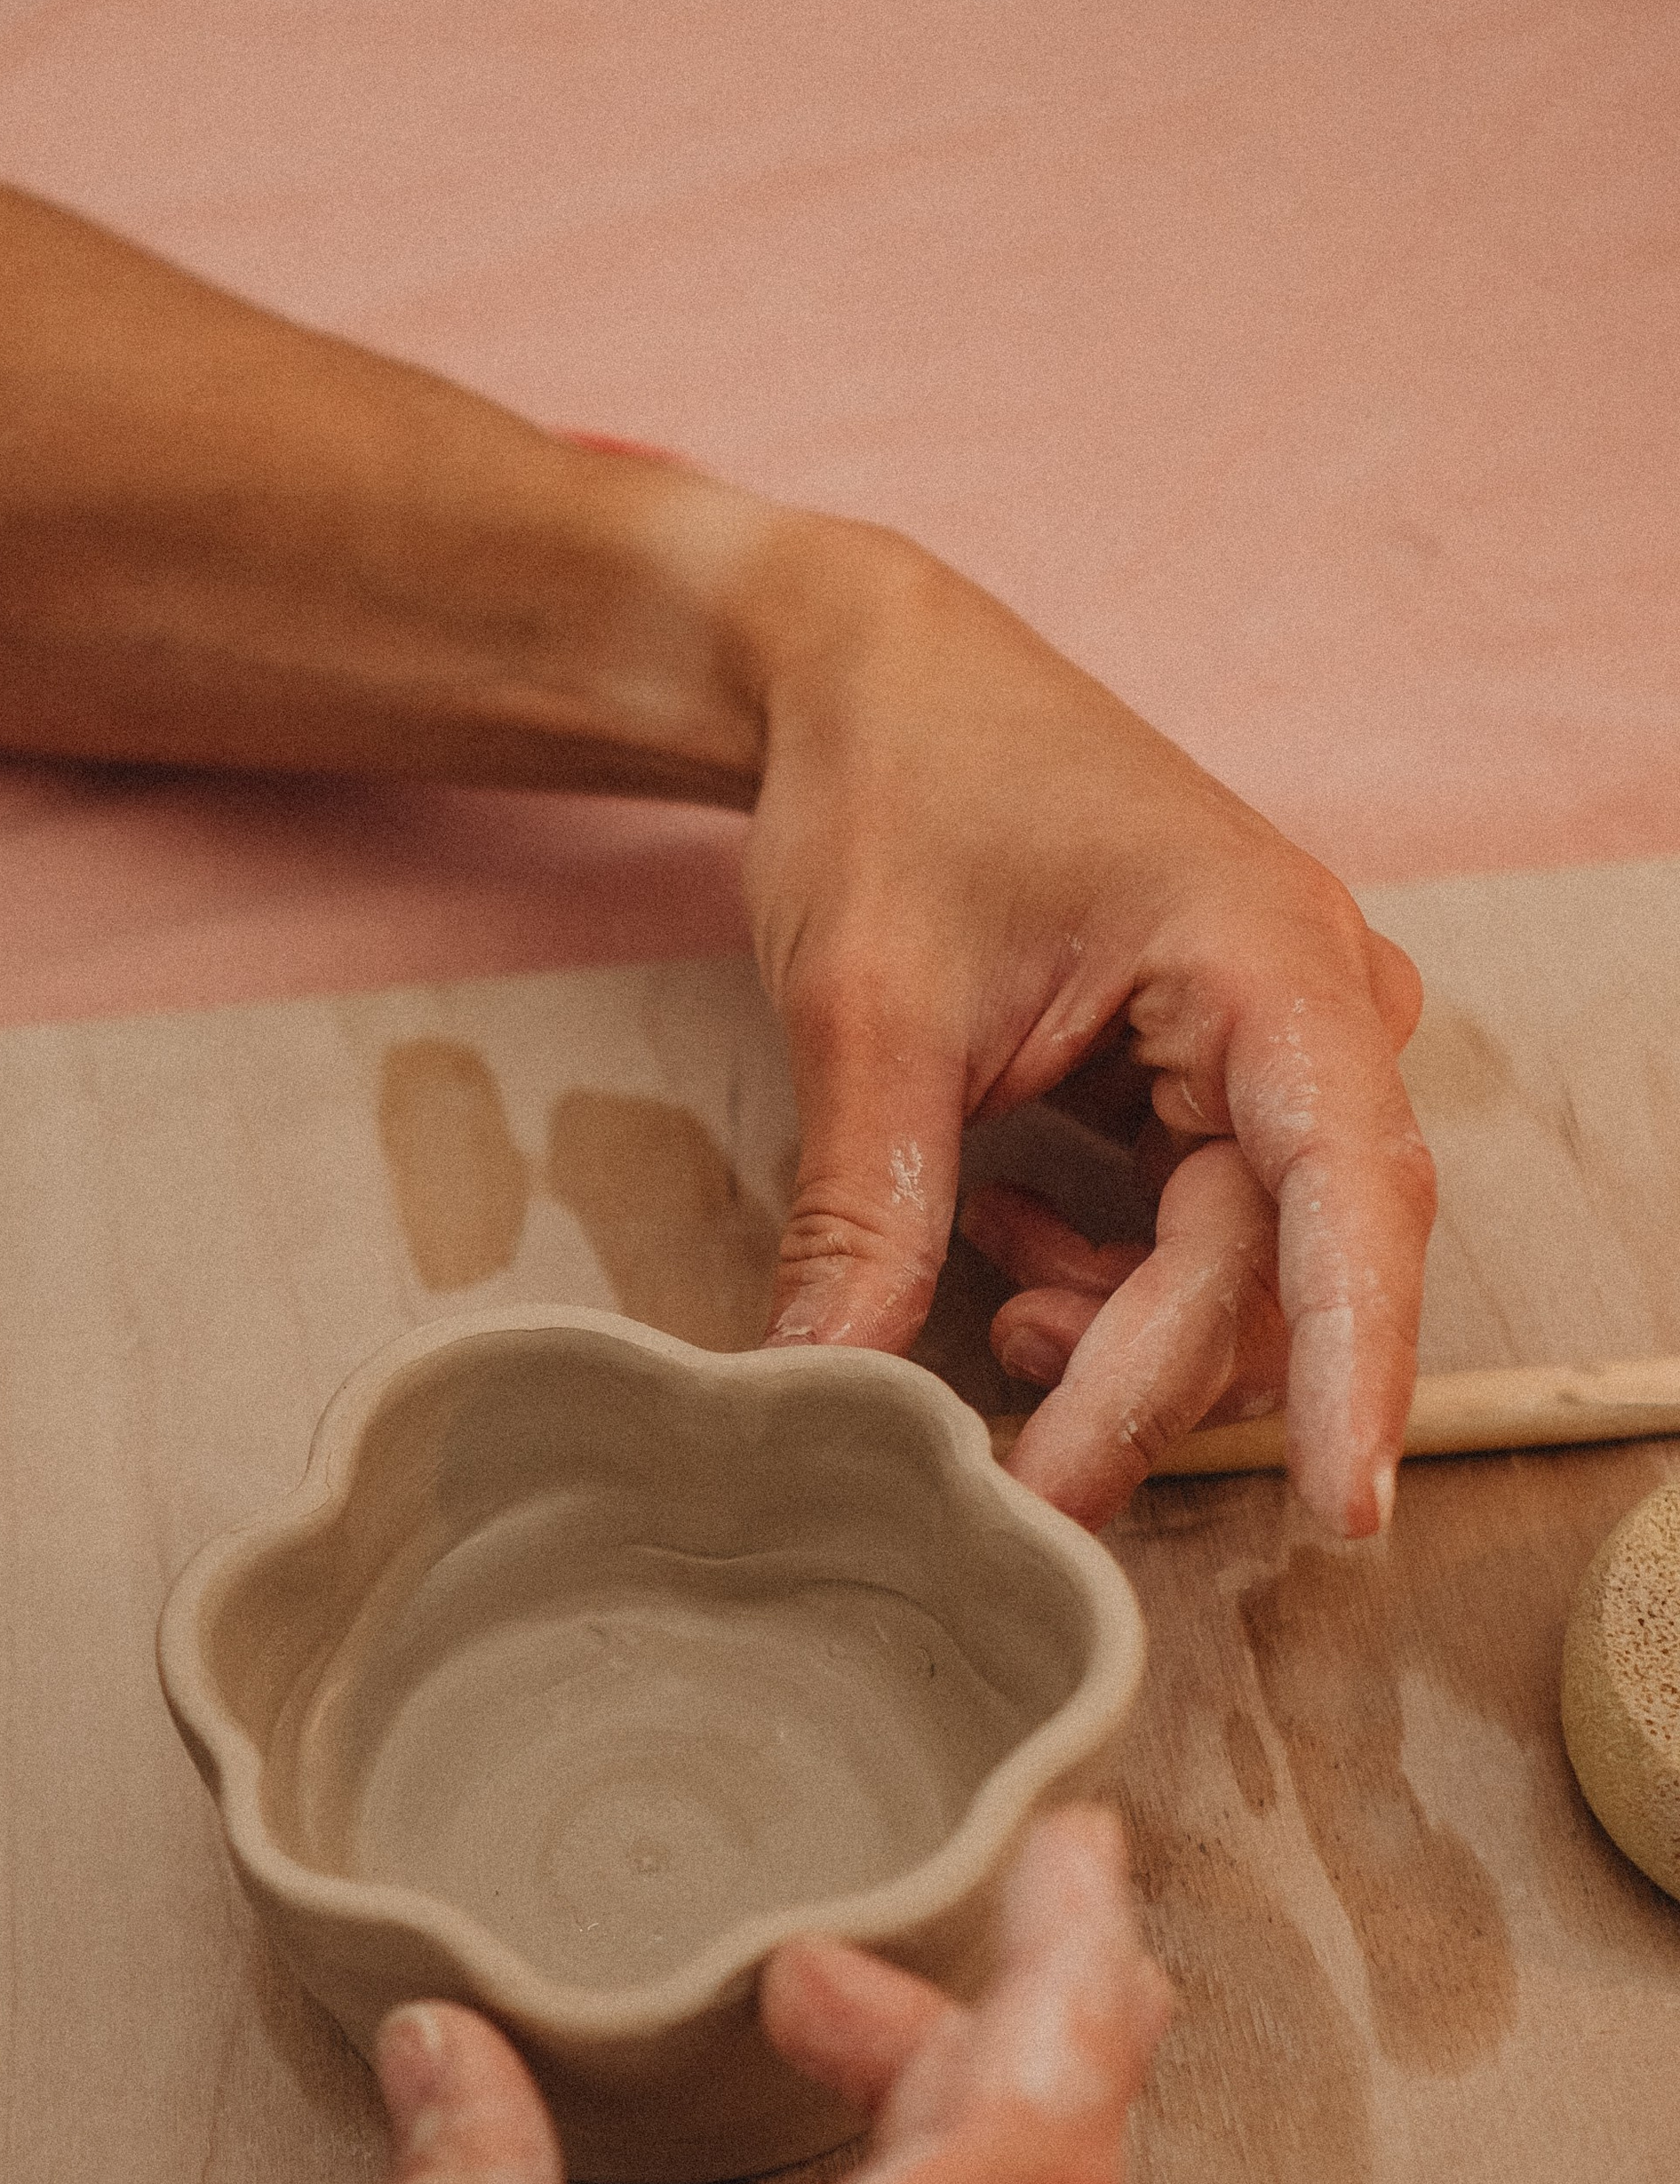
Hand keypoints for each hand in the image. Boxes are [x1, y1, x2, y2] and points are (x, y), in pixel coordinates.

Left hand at [731, 528, 1433, 1533]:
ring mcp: (1275, 1041)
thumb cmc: (892, 790)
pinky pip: (1197, 1231)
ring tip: (988, 1310)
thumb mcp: (867, 1010)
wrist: (867, 678)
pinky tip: (1001, 1237)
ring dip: (1118, 1330)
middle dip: (1147, 1385)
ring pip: (1238, 1269)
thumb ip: (867, 1213)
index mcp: (1266, 962)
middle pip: (1275, 1266)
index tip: (1340, 1505)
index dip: (1352, 1364)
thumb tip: (831, 1397)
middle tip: (1021, 1488)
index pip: (1349, 1197)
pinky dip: (1103, 1275)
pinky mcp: (1216, 1074)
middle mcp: (1311, 1006)